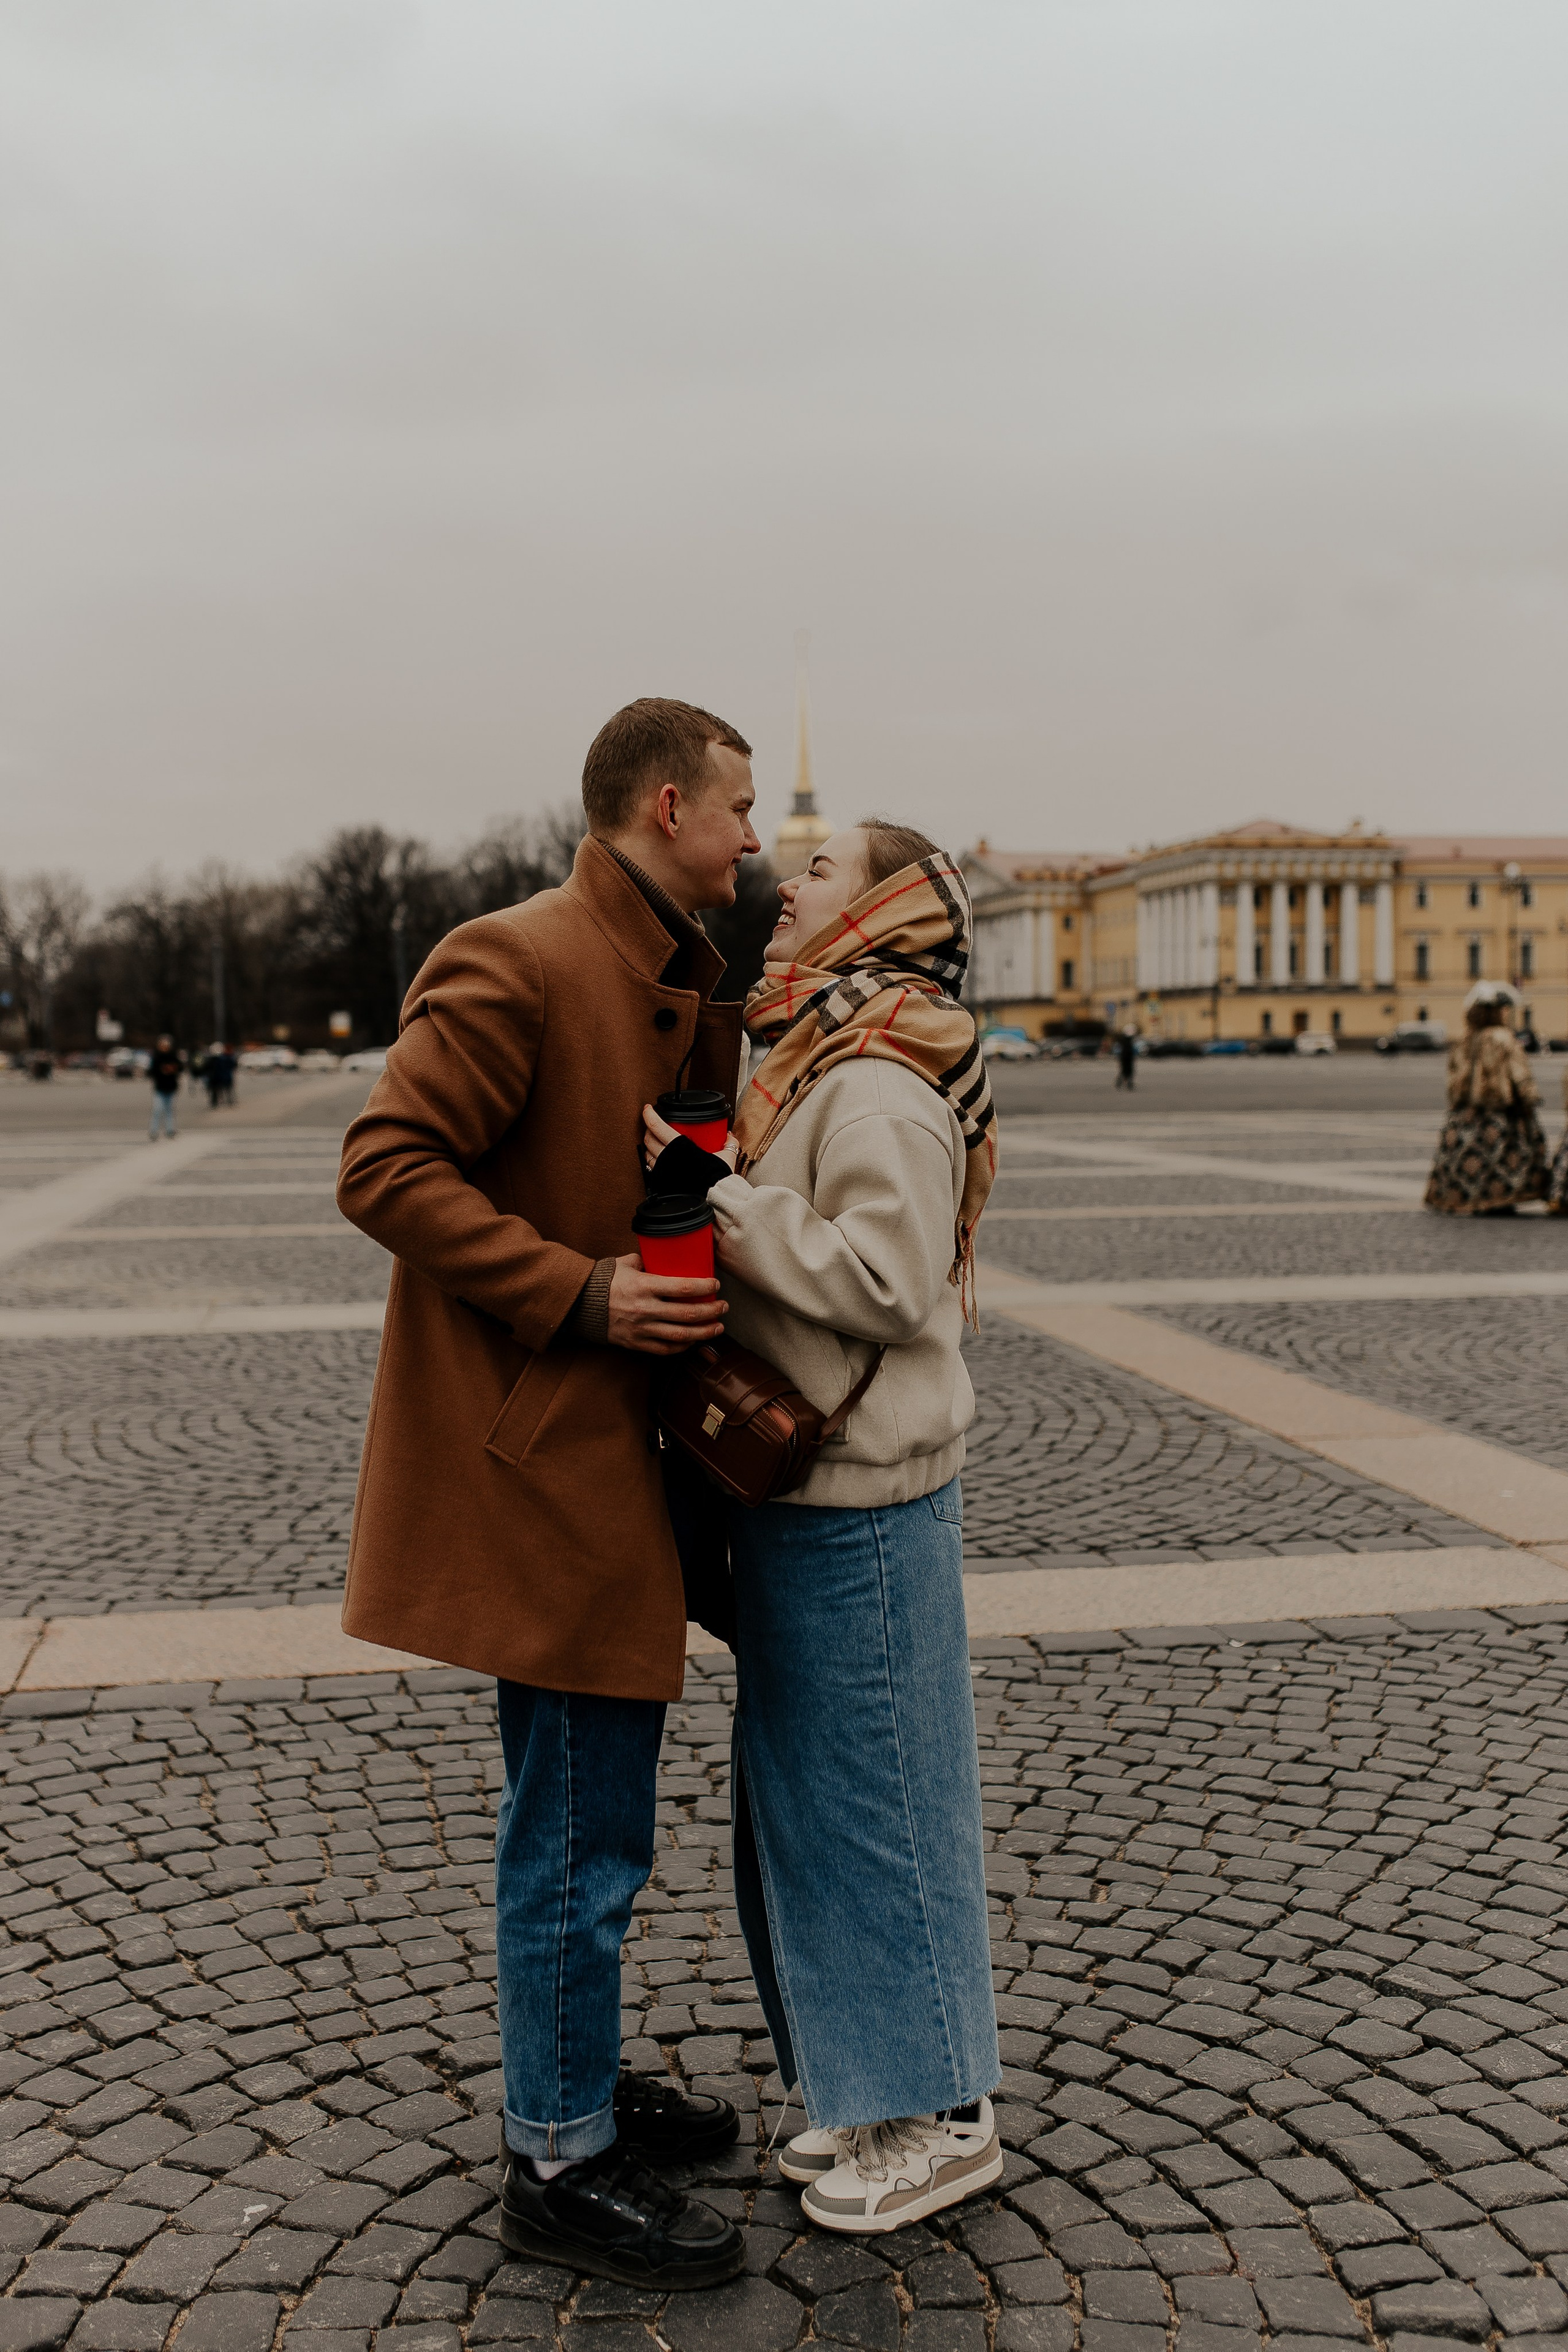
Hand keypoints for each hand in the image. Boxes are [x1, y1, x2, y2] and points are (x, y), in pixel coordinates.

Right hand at [605, 1252, 727, 1354]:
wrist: (579, 1304)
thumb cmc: (604, 1280)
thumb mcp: (626, 1264)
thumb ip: (648, 1262)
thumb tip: (666, 1260)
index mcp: (644, 1286)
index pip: (683, 1287)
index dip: (704, 1287)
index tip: (716, 1285)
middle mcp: (645, 1309)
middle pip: (688, 1314)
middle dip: (711, 1312)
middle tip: (724, 1307)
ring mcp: (641, 1329)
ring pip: (680, 1335)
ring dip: (704, 1332)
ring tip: (718, 1327)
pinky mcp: (636, 1343)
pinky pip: (665, 1350)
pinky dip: (682, 1347)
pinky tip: (694, 1341)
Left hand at [642, 1103, 738, 1175]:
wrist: (715, 1199)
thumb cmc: (718, 1178)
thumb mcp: (726, 1155)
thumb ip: (728, 1142)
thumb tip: (728, 1136)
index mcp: (680, 1146)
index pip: (656, 1126)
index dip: (649, 1115)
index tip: (648, 1109)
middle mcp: (668, 1157)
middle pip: (648, 1139)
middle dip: (648, 1130)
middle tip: (654, 1126)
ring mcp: (663, 1171)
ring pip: (648, 1154)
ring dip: (649, 1147)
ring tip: (656, 1143)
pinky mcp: (663, 1183)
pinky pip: (652, 1170)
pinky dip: (654, 1163)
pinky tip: (660, 1162)